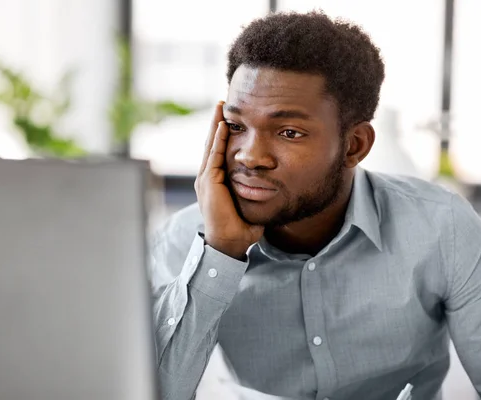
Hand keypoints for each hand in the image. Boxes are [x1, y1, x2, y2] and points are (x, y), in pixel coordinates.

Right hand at [194, 102, 263, 259]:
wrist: (230, 242)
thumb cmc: (242, 228)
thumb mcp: (250, 203)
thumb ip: (257, 192)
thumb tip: (274, 187)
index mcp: (216, 182)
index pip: (218, 152)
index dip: (222, 134)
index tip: (229, 118)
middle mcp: (208, 178)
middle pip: (212, 143)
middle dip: (216, 123)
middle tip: (221, 104)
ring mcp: (206, 179)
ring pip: (211, 145)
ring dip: (215, 125)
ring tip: (220, 107)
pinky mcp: (209, 182)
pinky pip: (214, 155)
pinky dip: (218, 139)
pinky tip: (222, 125)